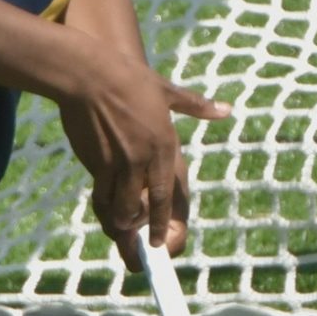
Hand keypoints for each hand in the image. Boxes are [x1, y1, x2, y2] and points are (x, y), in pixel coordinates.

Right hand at [57, 50, 227, 258]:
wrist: (91, 74)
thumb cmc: (130, 80)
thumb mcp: (167, 92)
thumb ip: (197, 106)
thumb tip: (226, 109)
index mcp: (165, 143)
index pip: (167, 193)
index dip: (163, 221)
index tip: (161, 241)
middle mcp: (144, 158)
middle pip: (144, 207)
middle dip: (141, 226)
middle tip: (138, 238)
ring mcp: (119, 162)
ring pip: (120, 206)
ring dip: (120, 219)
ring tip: (120, 224)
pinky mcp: (96, 161)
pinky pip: (100, 193)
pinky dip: (102, 204)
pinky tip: (103, 206)